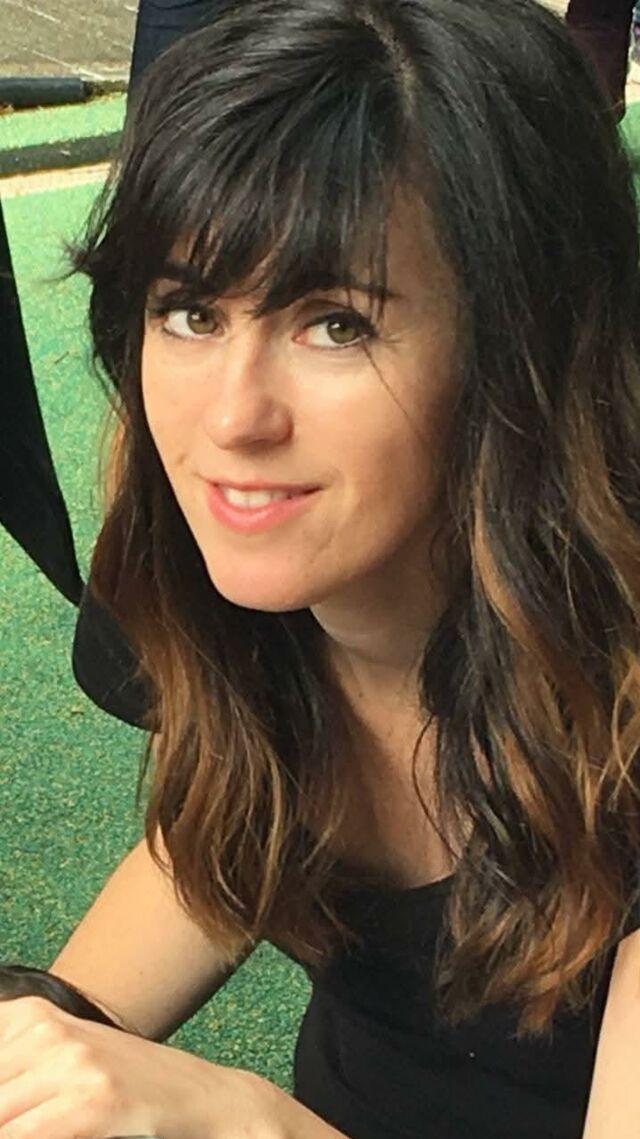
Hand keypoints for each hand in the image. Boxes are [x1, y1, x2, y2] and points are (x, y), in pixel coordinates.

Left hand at [0, 996, 285, 1138]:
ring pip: (2, 1116)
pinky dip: (28, 1137)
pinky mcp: (94, 1102)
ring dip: (14, 1127)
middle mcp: (47, 1031)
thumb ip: (17, 1070)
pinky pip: (26, 1135)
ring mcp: (73, 1064)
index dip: (1, 1090)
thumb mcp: (64, 1059)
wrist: (199, 1096)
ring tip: (50, 1124)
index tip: (15, 1100)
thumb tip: (1, 1095)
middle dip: (5, 1113)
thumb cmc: (127, 1082)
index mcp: (32, 1015)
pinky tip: (55, 1134)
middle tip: (36, 1116)